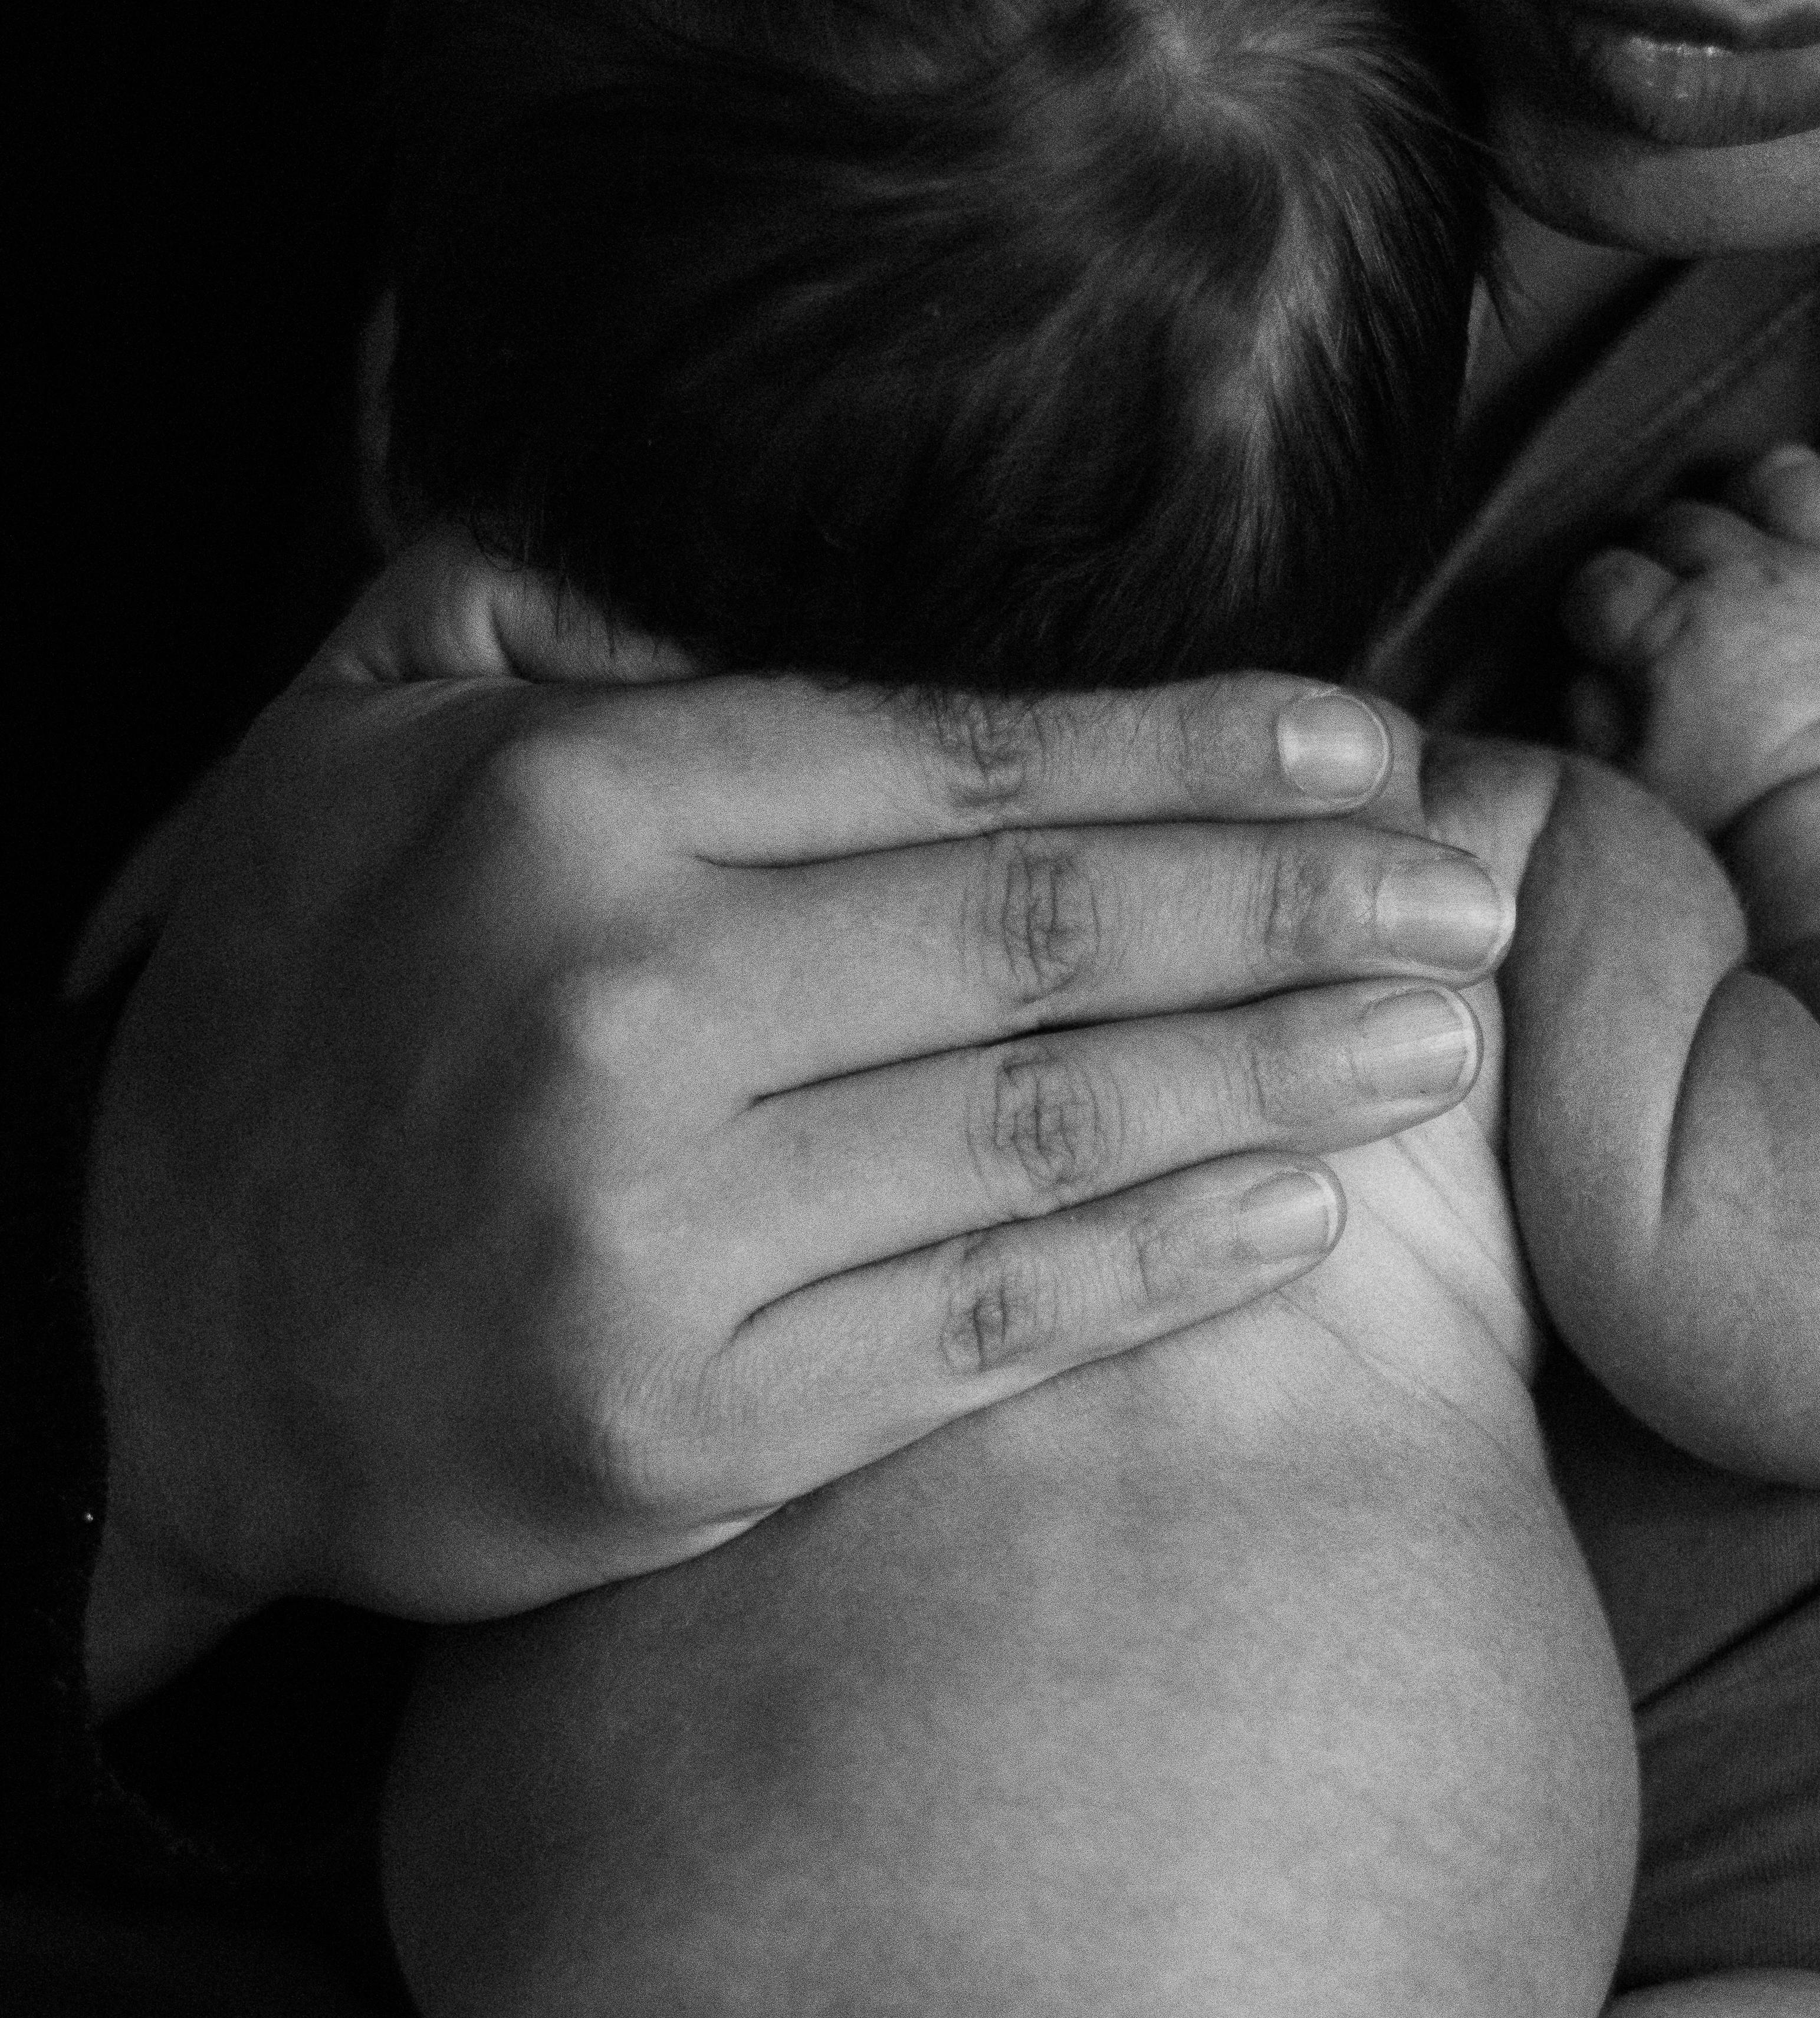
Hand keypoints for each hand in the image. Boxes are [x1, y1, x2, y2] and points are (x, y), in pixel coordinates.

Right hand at [83, 530, 1505, 1704]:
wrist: (149, 1349)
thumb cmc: (294, 1031)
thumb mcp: (354, 760)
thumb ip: (552, 634)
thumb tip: (759, 587)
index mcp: (571, 812)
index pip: (960, 763)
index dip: (1195, 752)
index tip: (1368, 742)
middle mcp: (624, 1010)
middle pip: (1044, 937)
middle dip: (1292, 902)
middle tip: (1472, 888)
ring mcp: (656, 1235)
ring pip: (1043, 1129)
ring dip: (1276, 1076)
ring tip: (1442, 1039)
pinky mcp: (685, 1430)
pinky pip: (981, 1330)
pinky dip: (1158, 1266)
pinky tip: (1301, 1212)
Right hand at [1563, 447, 1819, 831]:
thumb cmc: (1743, 837)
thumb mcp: (1638, 794)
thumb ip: (1594, 722)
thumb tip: (1589, 673)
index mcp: (1674, 631)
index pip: (1604, 581)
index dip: (1596, 607)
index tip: (1607, 637)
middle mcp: (1755, 576)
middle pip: (1686, 522)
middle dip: (1670, 555)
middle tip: (1682, 603)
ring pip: (1787, 476)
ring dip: (1764, 500)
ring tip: (1766, 543)